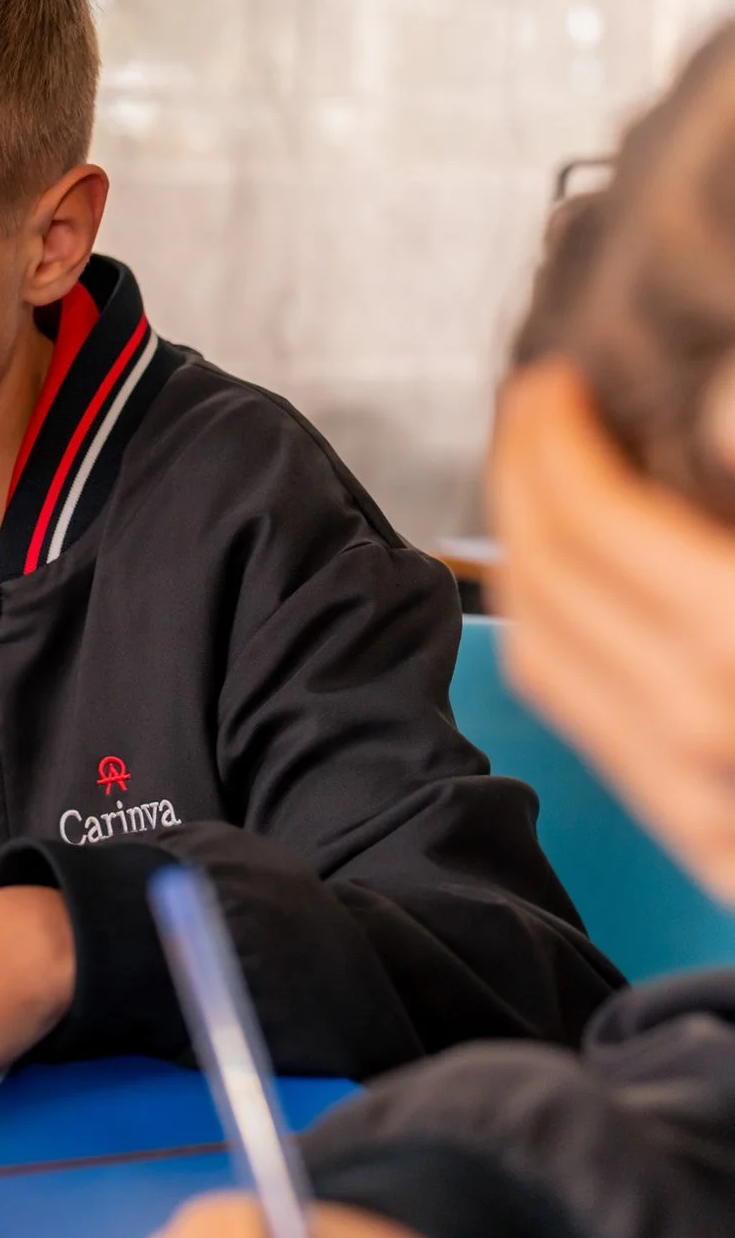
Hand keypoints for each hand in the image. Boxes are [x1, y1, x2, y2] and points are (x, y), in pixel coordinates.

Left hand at [488, 362, 734, 901]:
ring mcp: (710, 803)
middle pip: (553, 586)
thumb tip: (720, 401)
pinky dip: (557, 643)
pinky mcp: (716, 850)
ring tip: (543, 489)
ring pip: (551, 660)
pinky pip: (591, 729)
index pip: (600, 524)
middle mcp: (718, 726)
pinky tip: (578, 594)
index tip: (555, 387)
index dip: (559, 441)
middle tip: (533, 421)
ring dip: (524, 560)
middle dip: (522, 486)